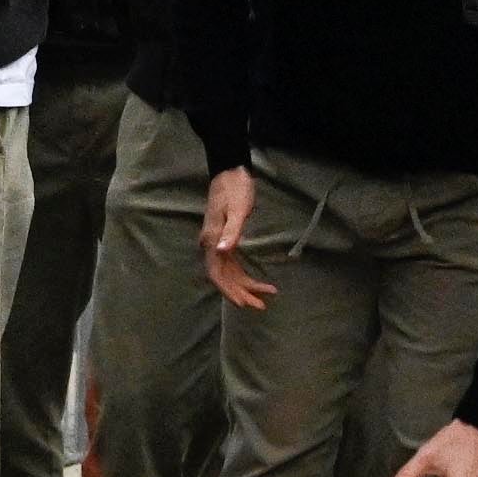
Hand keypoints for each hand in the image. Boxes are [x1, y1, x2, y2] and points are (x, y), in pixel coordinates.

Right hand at [198, 161, 267, 312]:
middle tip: (262, 305)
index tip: (244, 304)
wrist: (231, 171)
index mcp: (212, 240)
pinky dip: (244, 275)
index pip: (217, 274)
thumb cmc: (236, 189)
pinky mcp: (226, 239)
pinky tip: (258, 281)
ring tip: (266, 295)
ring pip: (230, 273)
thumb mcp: (238, 210)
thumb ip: (231, 232)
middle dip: (241, 293)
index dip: (229, 291)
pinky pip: (233, 264)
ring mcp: (217, 243)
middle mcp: (211, 245)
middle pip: (224, 278)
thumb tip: (222, 251)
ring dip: (245, 286)